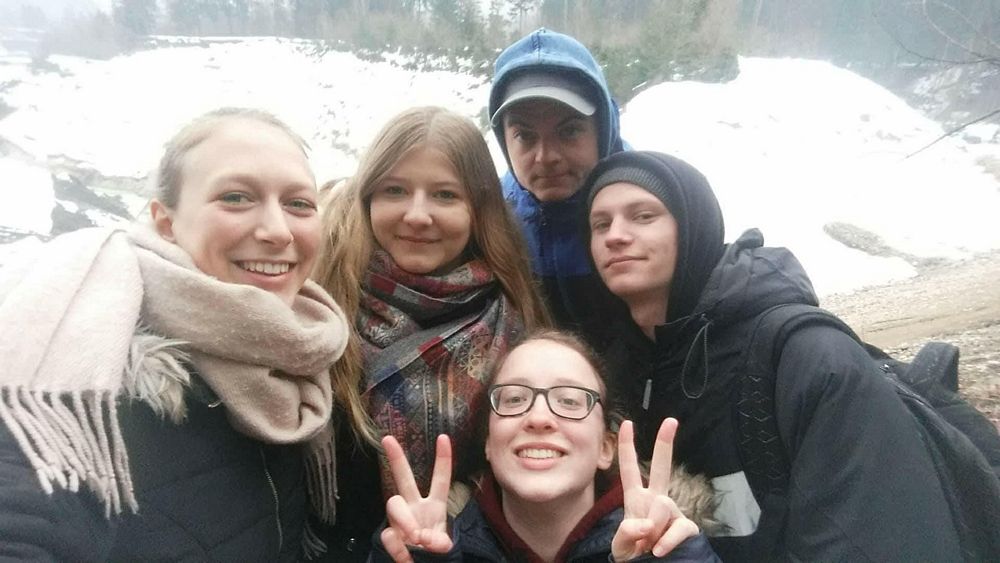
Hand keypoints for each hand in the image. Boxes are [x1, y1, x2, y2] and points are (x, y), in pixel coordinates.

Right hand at [380, 434, 453, 562]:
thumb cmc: (434, 556)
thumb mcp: (443, 548)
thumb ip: (438, 542)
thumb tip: (422, 537)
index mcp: (435, 506)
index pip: (440, 479)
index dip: (443, 459)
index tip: (444, 437)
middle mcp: (415, 508)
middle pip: (404, 479)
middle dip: (396, 458)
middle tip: (388, 439)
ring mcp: (400, 520)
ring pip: (393, 503)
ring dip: (405, 519)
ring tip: (417, 537)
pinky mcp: (389, 536)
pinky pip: (389, 534)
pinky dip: (399, 546)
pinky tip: (407, 555)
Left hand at [612, 419, 699, 560]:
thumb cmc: (633, 556)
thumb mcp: (621, 546)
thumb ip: (626, 534)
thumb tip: (645, 524)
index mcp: (636, 499)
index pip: (630, 470)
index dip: (627, 447)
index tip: (626, 423)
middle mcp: (657, 500)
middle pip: (662, 467)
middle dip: (665, 443)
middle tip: (671, 420)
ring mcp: (674, 512)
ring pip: (663, 506)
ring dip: (652, 529)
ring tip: (648, 545)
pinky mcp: (687, 527)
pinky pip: (678, 528)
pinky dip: (667, 541)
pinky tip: (658, 551)